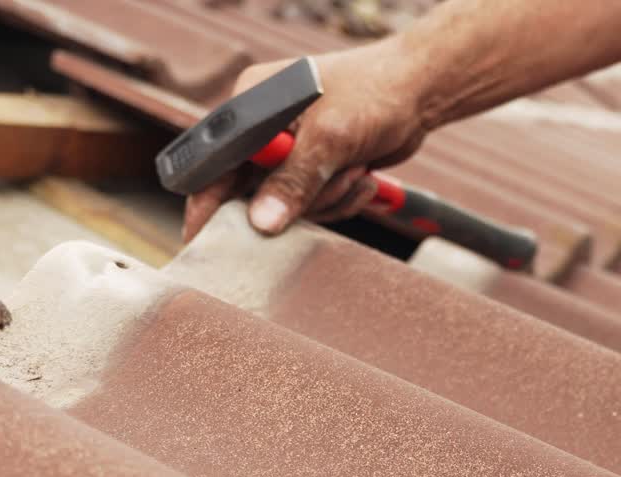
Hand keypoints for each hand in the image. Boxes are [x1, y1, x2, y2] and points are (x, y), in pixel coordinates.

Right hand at [183, 40, 428, 240]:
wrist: (419, 93)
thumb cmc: (373, 95)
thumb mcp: (330, 137)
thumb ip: (294, 180)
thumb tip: (261, 222)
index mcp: (253, 106)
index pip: (214, 163)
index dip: (208, 202)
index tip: (202, 239)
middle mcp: (266, 130)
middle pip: (253, 191)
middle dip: (297, 199)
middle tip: (328, 186)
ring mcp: (291, 152)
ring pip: (290, 206)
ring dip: (328, 198)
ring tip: (354, 171)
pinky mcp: (316, 169)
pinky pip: (314, 206)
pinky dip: (340, 200)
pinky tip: (363, 177)